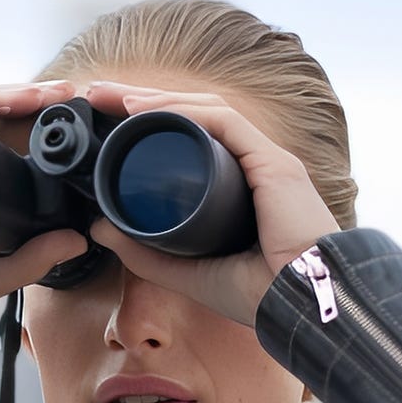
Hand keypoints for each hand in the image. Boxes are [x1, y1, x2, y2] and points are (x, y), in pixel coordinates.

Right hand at [0, 81, 89, 371]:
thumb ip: (31, 259)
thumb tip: (79, 239)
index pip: (15, 152)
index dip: (50, 140)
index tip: (88, 137)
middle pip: (0, 122)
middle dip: (42, 109)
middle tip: (84, 102)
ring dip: (17, 96)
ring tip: (56, 95)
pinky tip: (10, 100)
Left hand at [81, 81, 340, 327]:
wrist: (302, 307)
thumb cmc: (259, 296)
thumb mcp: (188, 273)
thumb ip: (145, 253)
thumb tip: (98, 229)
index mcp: (241, 187)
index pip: (192, 139)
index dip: (150, 125)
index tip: (109, 123)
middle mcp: (255, 165)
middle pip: (194, 116)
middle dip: (144, 101)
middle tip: (100, 95)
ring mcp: (266, 160)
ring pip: (206, 110)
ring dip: (158, 98)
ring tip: (115, 97)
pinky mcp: (274, 162)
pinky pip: (225, 122)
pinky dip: (185, 111)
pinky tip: (148, 110)